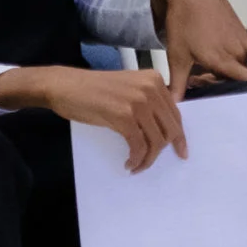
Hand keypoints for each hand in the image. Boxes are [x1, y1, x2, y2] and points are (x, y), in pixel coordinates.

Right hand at [34, 66, 187, 171]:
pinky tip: (129, 163)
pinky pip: (139, 145)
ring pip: (156, 140)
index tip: (180, 151)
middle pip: (170, 128)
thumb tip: (161, 128)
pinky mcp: (123, 116)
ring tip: (137, 166)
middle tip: (155, 163)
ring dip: (148, 159)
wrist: (66, 85)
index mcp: (155, 80)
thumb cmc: (93, 89)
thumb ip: (147, 101)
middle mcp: (151, 89)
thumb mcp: (128, 89)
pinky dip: (137, 159)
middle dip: (165, 150)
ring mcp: (138, 102)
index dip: (179, 136)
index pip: (175, 113)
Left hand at [156, 0, 246, 98]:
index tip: (230, 103)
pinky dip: (227, 58)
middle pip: (237, 79)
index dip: (243, 96)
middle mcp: (240, 53)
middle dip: (220, 83)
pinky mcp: (244, 33)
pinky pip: (239, 54)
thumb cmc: (183, 25)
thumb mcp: (176, 57)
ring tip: (202, 67)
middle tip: (197, 81)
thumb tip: (174, 107)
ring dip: (223, 71)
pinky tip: (210, 54)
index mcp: (225, 61)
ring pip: (238, 66)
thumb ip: (178, 84)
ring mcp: (244, 42)